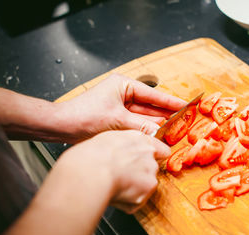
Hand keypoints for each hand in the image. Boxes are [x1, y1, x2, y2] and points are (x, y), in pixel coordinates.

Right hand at [56, 130, 169, 213]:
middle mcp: (149, 154)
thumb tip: (122, 153)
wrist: (92, 170)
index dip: (154, 158)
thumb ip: (124, 145)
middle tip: (120, 178)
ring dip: (134, 189)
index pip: (161, 149)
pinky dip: (128, 202)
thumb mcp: (109, 139)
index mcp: (140, 139)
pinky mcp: (148, 188)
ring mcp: (151, 171)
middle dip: (139, 176)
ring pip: (144, 185)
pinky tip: (115, 195)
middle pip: (151, 169)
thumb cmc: (92, 155)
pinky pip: (138, 200)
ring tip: (114, 187)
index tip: (145, 164)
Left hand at [57, 73, 186, 141]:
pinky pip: (137, 124)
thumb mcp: (117, 121)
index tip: (187, 105)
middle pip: (151, 105)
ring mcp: (121, 107)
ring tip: (176, 129)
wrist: (61, 126)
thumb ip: (141, 127)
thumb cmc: (84, 115)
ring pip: (144, 116)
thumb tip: (160, 134)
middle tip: (185, 120)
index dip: (171, 101)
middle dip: (166, 114)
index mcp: (124, 85)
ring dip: (158, 123)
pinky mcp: (117, 119)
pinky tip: (159, 135)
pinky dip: (146, 130)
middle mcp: (123, 94)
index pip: (153, 94)